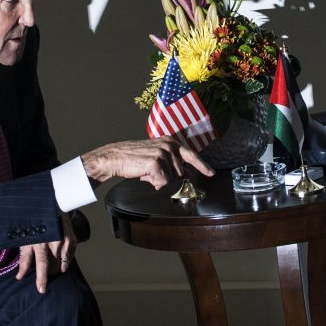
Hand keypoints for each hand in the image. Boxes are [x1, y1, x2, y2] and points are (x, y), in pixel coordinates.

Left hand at [16, 213, 76, 292]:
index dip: (41, 278)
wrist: (51, 206)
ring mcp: (66, 240)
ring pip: (63, 264)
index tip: (41, 290)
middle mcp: (55, 242)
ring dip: (57, 265)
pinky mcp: (73, 239)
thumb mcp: (26, 239)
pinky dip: (65, 259)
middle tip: (44, 264)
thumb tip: (20, 276)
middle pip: (54, 267)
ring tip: (52, 258)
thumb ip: (24, 259)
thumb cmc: (34, 223)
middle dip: (48, 270)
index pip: (42, 264)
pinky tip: (60, 253)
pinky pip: (70, 257)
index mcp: (41, 242)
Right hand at [81, 138, 214, 188]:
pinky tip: (144, 175)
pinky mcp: (156, 162)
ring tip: (146, 172)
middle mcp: (168, 145)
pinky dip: (154, 183)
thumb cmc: (134, 158)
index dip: (202, 165)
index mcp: (169, 142)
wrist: (115, 157)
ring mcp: (163, 153)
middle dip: (168, 178)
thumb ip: (172, 164)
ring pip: (172, 179)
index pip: (190, 154)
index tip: (211, 173)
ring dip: (159, 180)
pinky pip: (163, 182)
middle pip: (180, 173)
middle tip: (152, 173)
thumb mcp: (156, 157)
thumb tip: (185, 174)